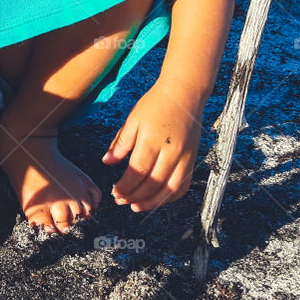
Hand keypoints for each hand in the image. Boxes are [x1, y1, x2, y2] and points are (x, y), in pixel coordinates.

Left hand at [100, 80, 203, 212]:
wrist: (185, 93)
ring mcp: (186, 157)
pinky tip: (156, 199)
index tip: (115, 193)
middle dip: (135, 197)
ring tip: (137, 206)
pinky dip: (170, 196)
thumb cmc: (156, 104)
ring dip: (152, 202)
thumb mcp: (133, 119)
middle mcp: (172, 151)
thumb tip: (106, 162)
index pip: (138, 171)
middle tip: (121, 201)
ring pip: (170, 190)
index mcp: (153, 139)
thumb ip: (121, 142)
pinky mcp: (193, 159)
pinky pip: (183, 185)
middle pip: (154, 184)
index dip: (126, 186)